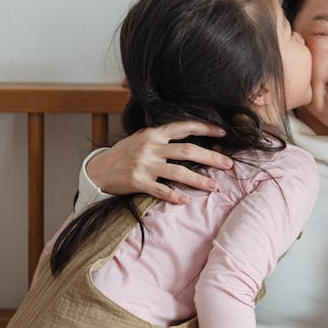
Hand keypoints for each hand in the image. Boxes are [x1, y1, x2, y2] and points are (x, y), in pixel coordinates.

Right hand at [86, 121, 233, 203]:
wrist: (98, 169)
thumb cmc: (124, 153)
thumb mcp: (141, 138)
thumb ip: (162, 137)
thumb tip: (189, 135)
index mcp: (154, 134)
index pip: (184, 127)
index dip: (204, 129)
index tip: (222, 133)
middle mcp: (151, 147)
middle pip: (187, 151)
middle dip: (211, 158)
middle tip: (229, 165)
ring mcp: (145, 165)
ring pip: (178, 172)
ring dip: (199, 180)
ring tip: (215, 187)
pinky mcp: (138, 181)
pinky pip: (160, 190)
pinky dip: (174, 195)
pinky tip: (186, 200)